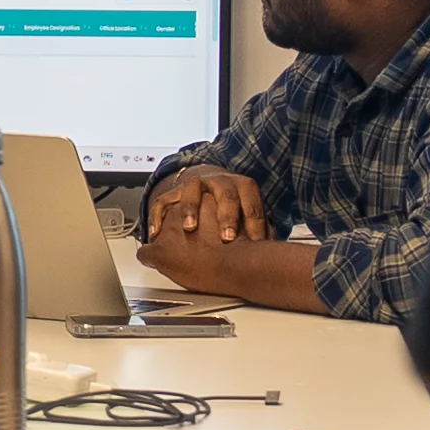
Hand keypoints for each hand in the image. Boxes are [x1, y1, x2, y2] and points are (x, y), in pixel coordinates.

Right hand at [142, 166, 270, 246]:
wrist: (208, 181)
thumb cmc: (231, 206)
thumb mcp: (247, 212)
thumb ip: (258, 227)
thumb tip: (275, 248)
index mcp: (242, 187)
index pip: (251, 201)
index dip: (255, 221)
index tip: (256, 242)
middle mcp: (220, 182)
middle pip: (226, 193)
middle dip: (227, 216)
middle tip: (227, 238)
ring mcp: (196, 184)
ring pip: (192, 190)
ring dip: (191, 209)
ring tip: (190, 229)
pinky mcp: (174, 191)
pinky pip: (163, 201)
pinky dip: (158, 217)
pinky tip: (155, 234)